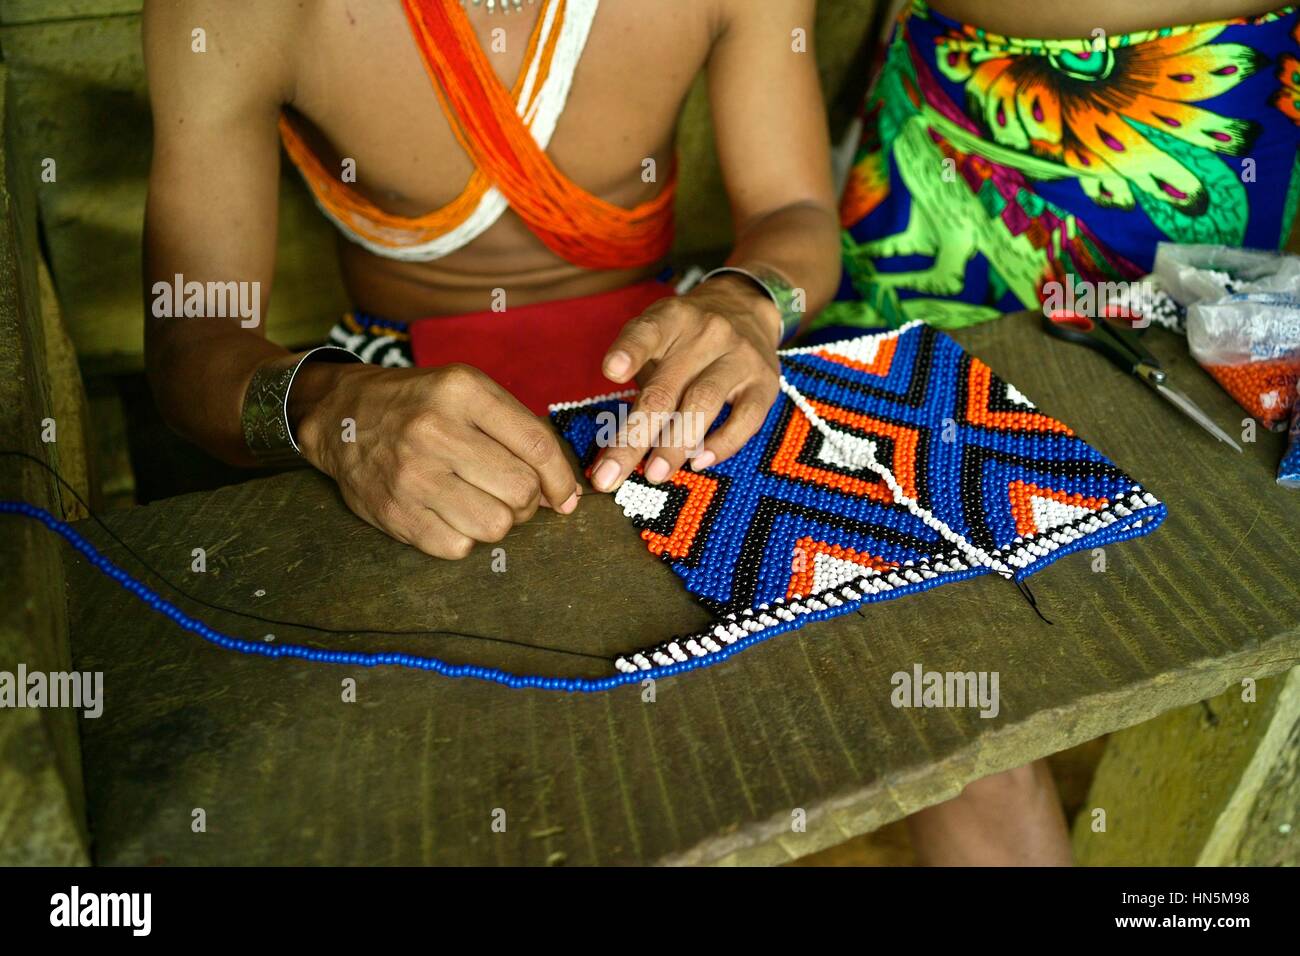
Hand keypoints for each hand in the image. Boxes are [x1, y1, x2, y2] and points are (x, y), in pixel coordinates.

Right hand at [294, 363, 579, 558]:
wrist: (341, 417)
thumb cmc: (420, 406)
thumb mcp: (468, 392)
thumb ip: (517, 432)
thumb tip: (563, 492)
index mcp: (462, 392)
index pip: (536, 445)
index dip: (561, 479)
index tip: (565, 496)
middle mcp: (435, 430)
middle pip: (520, 490)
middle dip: (528, 502)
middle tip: (513, 496)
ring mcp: (412, 474)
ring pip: (495, 525)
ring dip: (498, 522)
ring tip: (480, 503)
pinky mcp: (394, 512)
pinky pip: (458, 547)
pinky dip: (463, 538)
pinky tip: (449, 515)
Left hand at [590, 275, 781, 491]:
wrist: (747, 309)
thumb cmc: (687, 338)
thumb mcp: (659, 340)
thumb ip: (640, 377)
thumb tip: (618, 448)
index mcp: (672, 319)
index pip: (647, 332)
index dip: (629, 352)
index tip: (611, 372)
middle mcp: (706, 334)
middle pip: (666, 388)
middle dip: (635, 436)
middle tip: (610, 475)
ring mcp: (739, 357)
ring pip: (703, 402)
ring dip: (675, 444)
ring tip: (653, 475)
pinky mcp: (765, 383)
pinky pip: (745, 419)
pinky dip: (721, 444)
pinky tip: (698, 462)